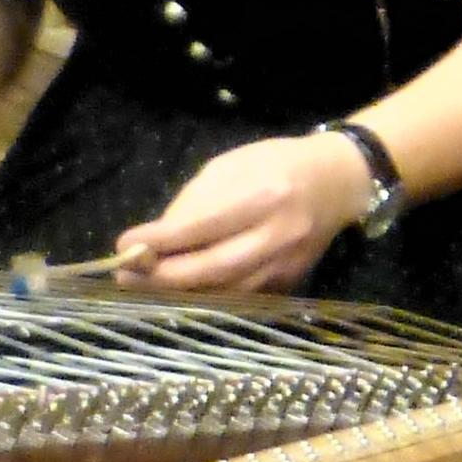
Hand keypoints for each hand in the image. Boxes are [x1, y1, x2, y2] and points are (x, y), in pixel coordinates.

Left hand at [117, 131, 373, 293]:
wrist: (338, 182)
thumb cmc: (276, 164)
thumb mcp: (231, 166)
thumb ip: (195, 202)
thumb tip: (155, 240)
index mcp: (262, 195)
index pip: (199, 227)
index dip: (158, 242)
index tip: (124, 246)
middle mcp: (277, 235)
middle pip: (211, 269)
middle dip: (162, 277)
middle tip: (126, 276)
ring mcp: (286, 264)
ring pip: (224, 292)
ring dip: (180, 293)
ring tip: (146, 286)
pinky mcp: (290, 282)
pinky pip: (241, 297)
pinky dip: (208, 296)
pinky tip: (184, 290)